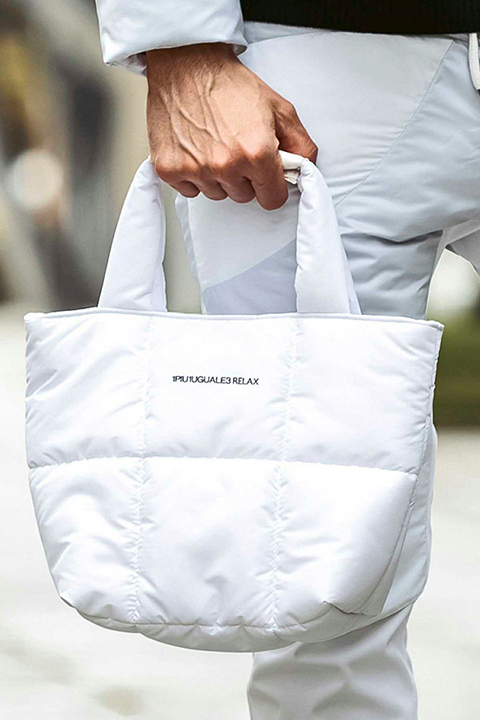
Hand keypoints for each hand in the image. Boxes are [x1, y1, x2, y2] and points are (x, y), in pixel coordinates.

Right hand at [145, 43, 316, 209]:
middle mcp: (226, 166)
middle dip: (244, 178)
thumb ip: (301, 144)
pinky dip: (193, 174)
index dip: (271, 186)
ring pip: (217, 194)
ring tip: (214, 144)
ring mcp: (196, 170)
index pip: (272, 200)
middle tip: (236, 147)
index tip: (265, 174)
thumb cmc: (229, 84)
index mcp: (256, 153)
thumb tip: (306, 169)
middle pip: (243, 197)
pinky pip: (190, 191)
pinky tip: (196, 149)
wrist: (187, 64)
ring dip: (218, 177)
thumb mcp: (279, 108)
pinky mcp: (170, 170)